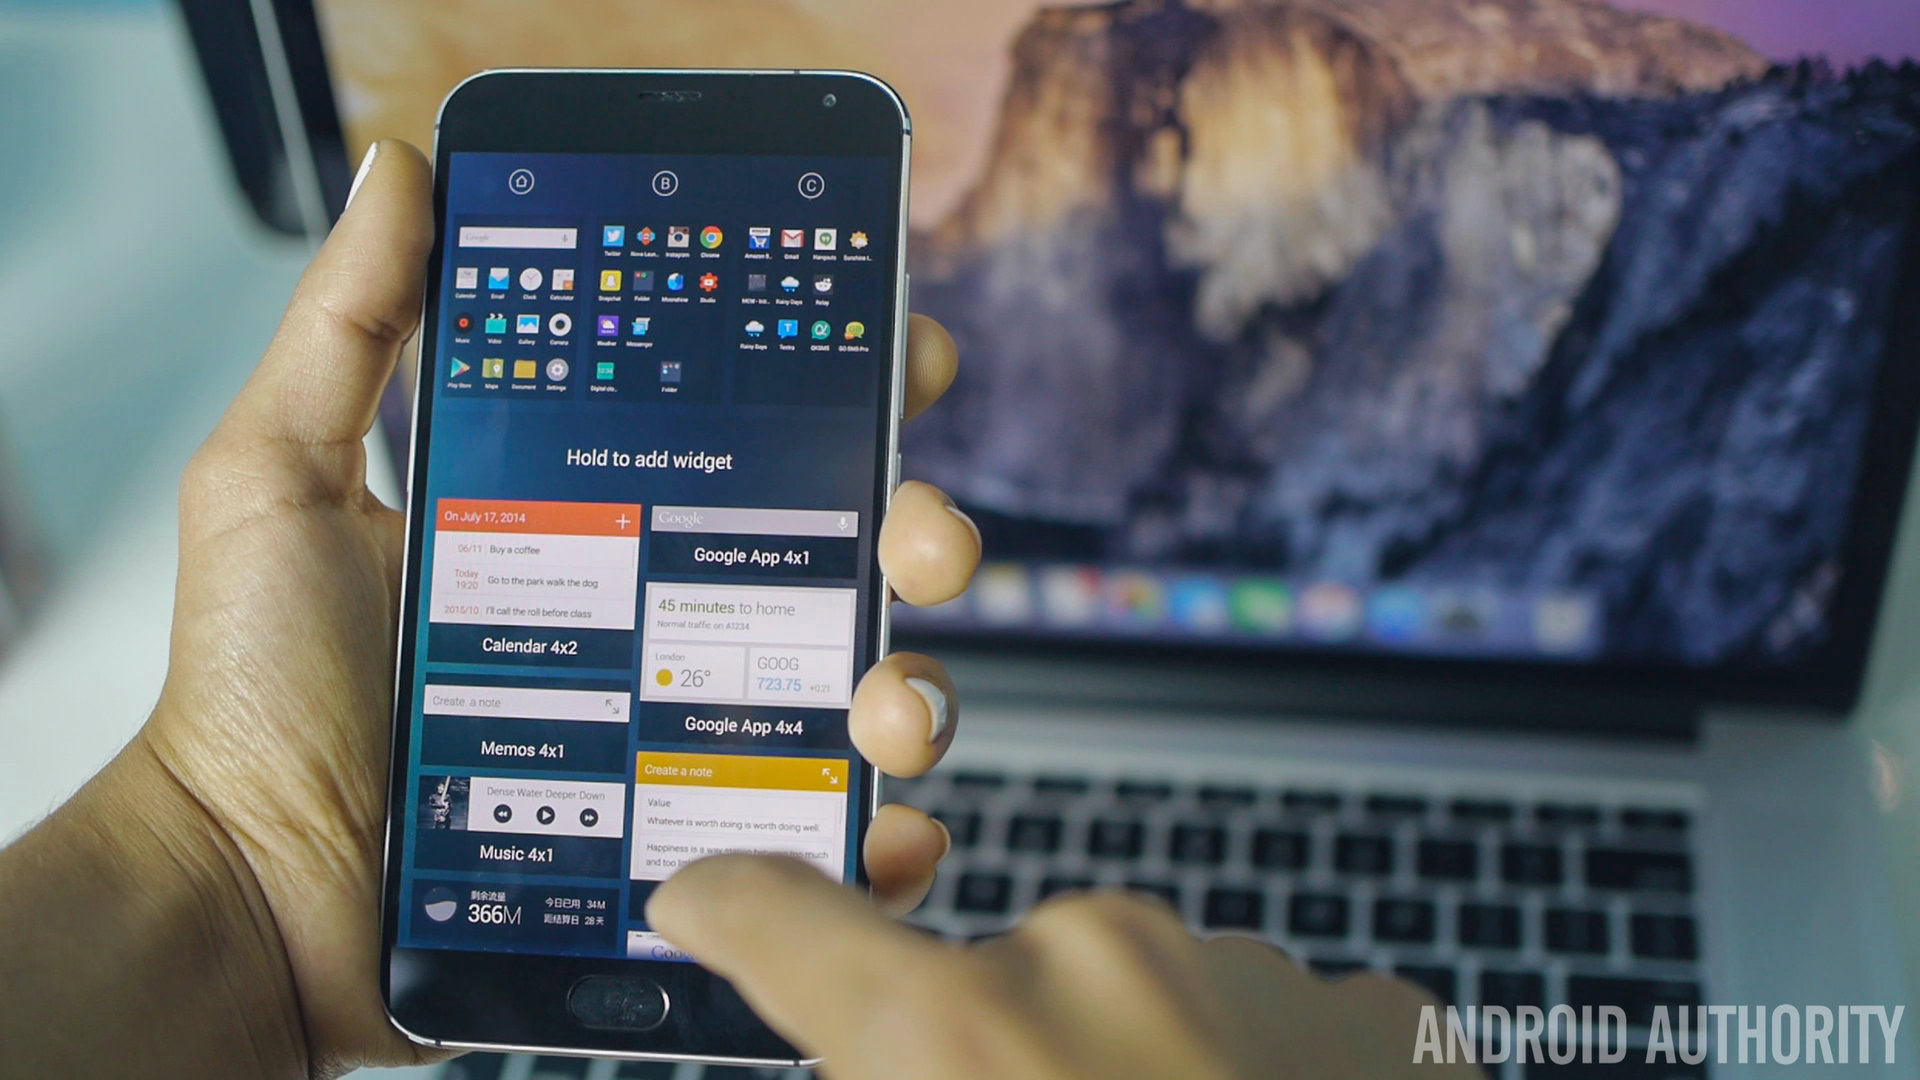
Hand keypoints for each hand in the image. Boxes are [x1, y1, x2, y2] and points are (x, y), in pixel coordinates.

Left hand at [131, 141, 977, 1073]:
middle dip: (922, 530)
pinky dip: (877, 845)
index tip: (893, 345)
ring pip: (858, 702)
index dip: (840, 386)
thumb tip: (401, 171)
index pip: (749, 442)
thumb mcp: (283, 480)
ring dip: (915, 691)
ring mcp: (685, 746)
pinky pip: (821, 853)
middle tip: (916, 533)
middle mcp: (663, 628)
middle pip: (840, 565)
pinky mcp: (690, 862)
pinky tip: (878, 827)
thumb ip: (348, 328)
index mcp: (599, 528)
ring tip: (883, 704)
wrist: (249, 894)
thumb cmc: (255, 691)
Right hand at [650, 857, 1478, 1079]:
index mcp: (961, 1043)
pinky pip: (1268, 1025)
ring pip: (1133, 1003)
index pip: (781, 920)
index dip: (728, 909)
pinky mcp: (1375, 1010)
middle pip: (980, 989)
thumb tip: (900, 1068)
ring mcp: (1254, 972)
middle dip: (988, 1071)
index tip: (708, 902)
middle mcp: (1097, 965)